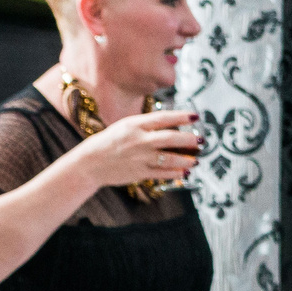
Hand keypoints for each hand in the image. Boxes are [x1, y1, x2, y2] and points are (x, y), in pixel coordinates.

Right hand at [73, 107, 201, 190]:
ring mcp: (140, 158)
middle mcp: (139, 140)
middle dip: (189, 140)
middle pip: (170, 138)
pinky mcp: (139, 173)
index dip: (182, 117)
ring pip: (169, 159)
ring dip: (186, 160)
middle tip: (201, 140)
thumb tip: (170, 125)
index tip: (195, 117)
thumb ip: (146, 125)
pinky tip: (184, 172)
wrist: (90, 163)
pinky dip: (175, 173)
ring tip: (196, 160)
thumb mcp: (125, 126)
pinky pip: (162, 174)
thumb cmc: (109, 142)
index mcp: (135, 125)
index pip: (163, 118)